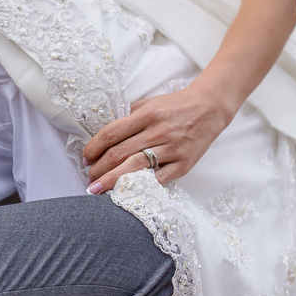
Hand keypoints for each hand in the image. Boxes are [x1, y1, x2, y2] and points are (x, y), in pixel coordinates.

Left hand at [84, 85, 234, 193]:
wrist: (210, 109)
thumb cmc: (176, 106)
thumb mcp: (150, 103)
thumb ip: (128, 116)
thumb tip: (103, 134)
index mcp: (148, 114)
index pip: (112, 132)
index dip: (94, 147)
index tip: (85, 158)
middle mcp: (159, 131)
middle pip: (120, 153)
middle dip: (99, 168)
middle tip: (88, 178)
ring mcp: (172, 149)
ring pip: (135, 168)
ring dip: (112, 180)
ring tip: (98, 189)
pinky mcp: (183, 164)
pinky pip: (158, 179)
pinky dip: (139, 186)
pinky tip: (125, 192)